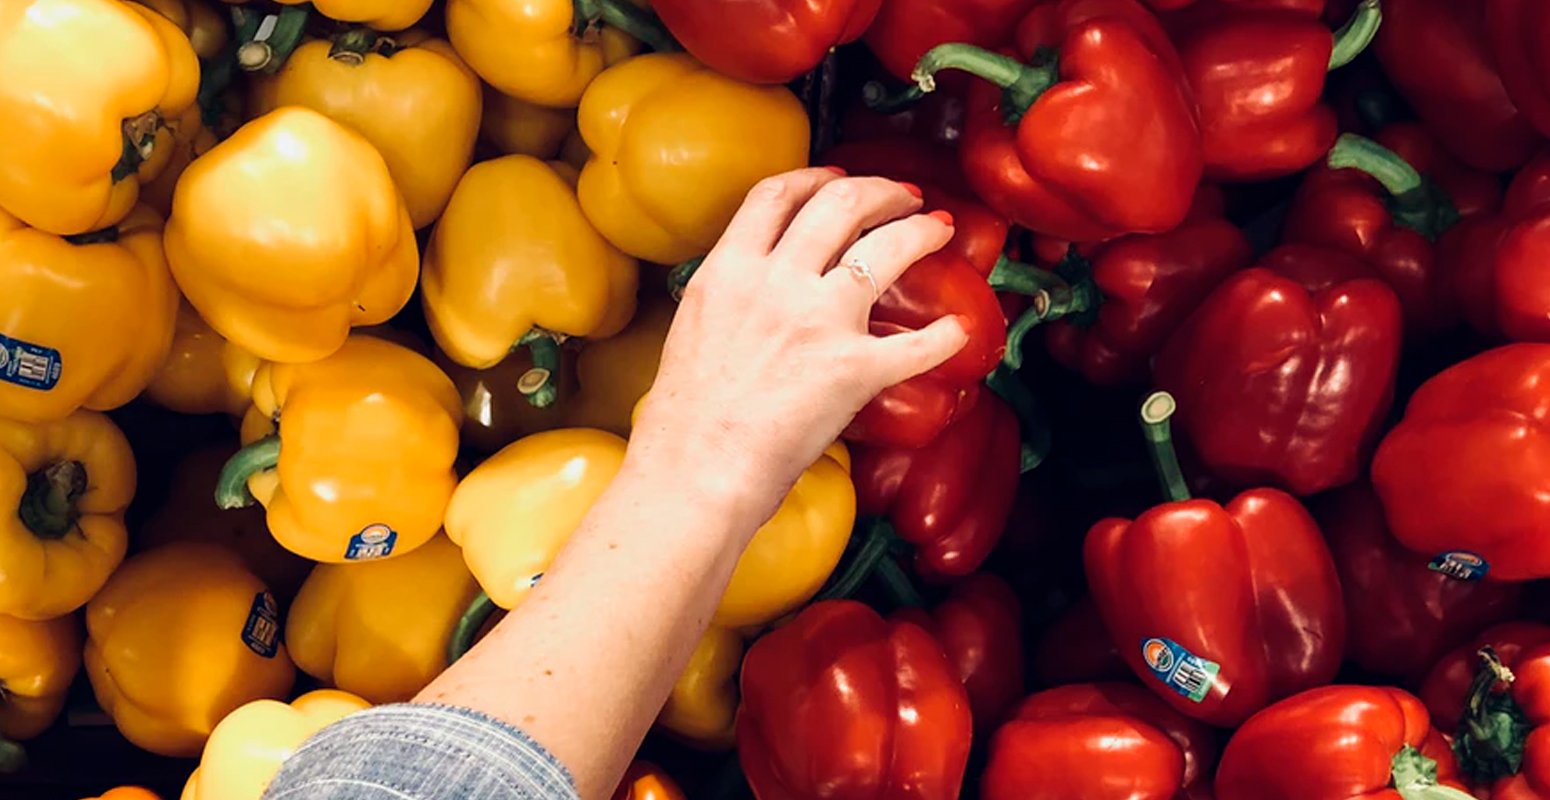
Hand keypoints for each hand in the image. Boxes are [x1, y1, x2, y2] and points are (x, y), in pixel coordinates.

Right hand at [630, 167, 965, 522]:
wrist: (695, 469)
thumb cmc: (686, 419)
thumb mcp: (693, 328)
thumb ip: (729, 296)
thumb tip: (754, 292)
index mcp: (729, 270)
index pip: (776, 195)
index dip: (816, 176)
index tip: (839, 177)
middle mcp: (777, 282)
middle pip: (841, 203)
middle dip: (883, 191)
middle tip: (905, 197)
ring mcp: (819, 320)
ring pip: (886, 247)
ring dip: (921, 231)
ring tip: (939, 229)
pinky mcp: (854, 368)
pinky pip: (917, 344)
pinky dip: (946, 337)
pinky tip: (961, 330)